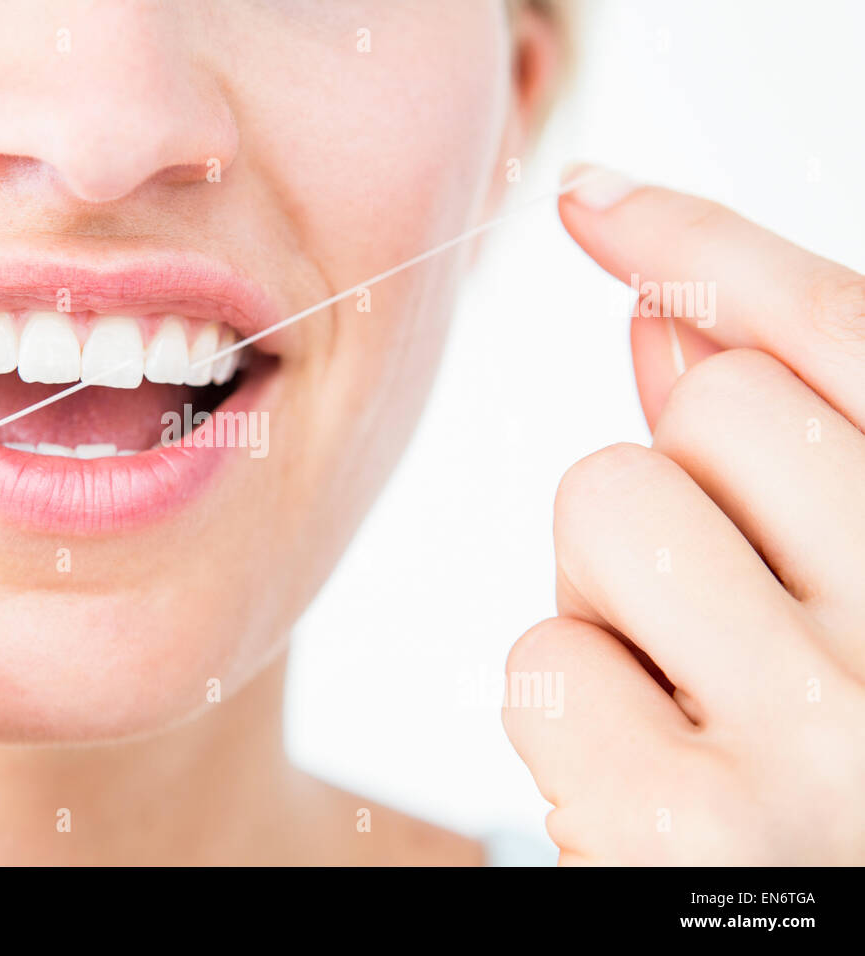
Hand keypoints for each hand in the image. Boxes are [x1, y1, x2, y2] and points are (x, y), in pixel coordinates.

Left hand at [503, 167, 864, 863]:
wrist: (824, 909)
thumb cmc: (845, 761)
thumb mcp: (852, 589)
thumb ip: (781, 454)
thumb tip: (657, 319)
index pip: (838, 339)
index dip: (709, 252)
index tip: (595, 204)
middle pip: (705, 415)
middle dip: (680, 496)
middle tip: (732, 625)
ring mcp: (822, 739)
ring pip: (608, 511)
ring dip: (614, 600)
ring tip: (697, 705)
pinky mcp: (686, 833)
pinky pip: (544, 661)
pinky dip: (575, 711)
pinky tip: (656, 780)